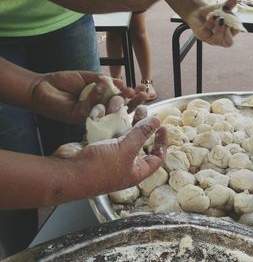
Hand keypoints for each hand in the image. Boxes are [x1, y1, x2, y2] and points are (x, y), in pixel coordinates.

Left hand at [31, 71, 147, 123]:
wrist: (42, 87)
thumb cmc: (65, 82)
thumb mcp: (88, 77)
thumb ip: (103, 81)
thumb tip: (120, 82)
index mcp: (102, 101)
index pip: (121, 99)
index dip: (133, 95)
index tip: (143, 88)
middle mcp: (98, 110)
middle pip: (120, 108)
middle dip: (133, 101)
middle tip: (145, 95)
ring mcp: (90, 115)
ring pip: (108, 110)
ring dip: (121, 100)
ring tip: (131, 92)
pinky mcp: (79, 117)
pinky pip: (92, 107)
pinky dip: (97, 94)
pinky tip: (102, 83)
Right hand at [52, 97, 166, 195]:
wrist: (67, 173)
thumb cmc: (99, 167)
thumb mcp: (126, 149)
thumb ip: (142, 134)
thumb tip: (156, 122)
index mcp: (135, 171)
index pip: (156, 158)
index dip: (162, 143)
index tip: (162, 128)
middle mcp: (123, 165)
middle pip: (137, 142)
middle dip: (140, 124)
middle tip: (144, 110)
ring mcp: (107, 156)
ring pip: (118, 134)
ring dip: (121, 118)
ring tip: (124, 103)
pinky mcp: (93, 148)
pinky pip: (102, 132)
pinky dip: (104, 120)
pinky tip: (104, 107)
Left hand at [187, 0, 239, 46]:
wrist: (197, 13)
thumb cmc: (212, 13)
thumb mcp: (222, 8)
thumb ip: (229, 5)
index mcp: (229, 33)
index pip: (236, 31)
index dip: (234, 22)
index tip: (229, 12)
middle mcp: (221, 39)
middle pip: (229, 42)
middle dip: (228, 32)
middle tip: (226, 21)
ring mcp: (211, 39)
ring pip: (218, 39)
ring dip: (220, 28)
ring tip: (218, 17)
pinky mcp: (202, 36)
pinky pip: (207, 31)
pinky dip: (210, 22)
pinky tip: (212, 16)